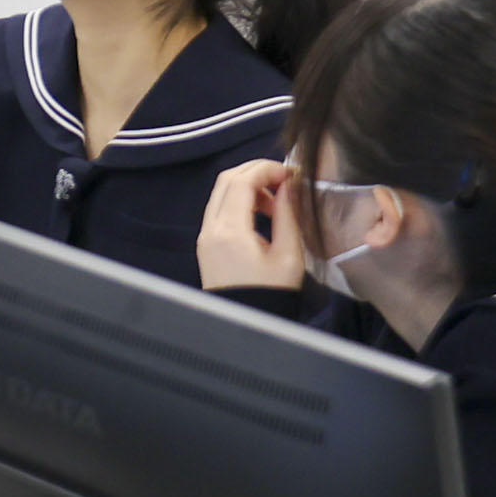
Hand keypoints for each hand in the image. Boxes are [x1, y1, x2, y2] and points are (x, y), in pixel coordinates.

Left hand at [198, 159, 308, 292]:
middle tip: (284, 181)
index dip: (267, 169)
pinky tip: (260, 213)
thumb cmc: (272, 296)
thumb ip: (288, 215)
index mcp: (230, 231)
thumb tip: (290, 186)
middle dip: (257, 172)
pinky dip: (239, 201)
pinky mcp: (205, 244)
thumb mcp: (289, 256)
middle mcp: (210, 228)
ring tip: (276, 203)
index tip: (291, 174)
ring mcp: (204, 236)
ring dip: (248, 186)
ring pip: (221, 192)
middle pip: (227, 180)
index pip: (242, 180)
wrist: (247, 327)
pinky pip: (219, 209)